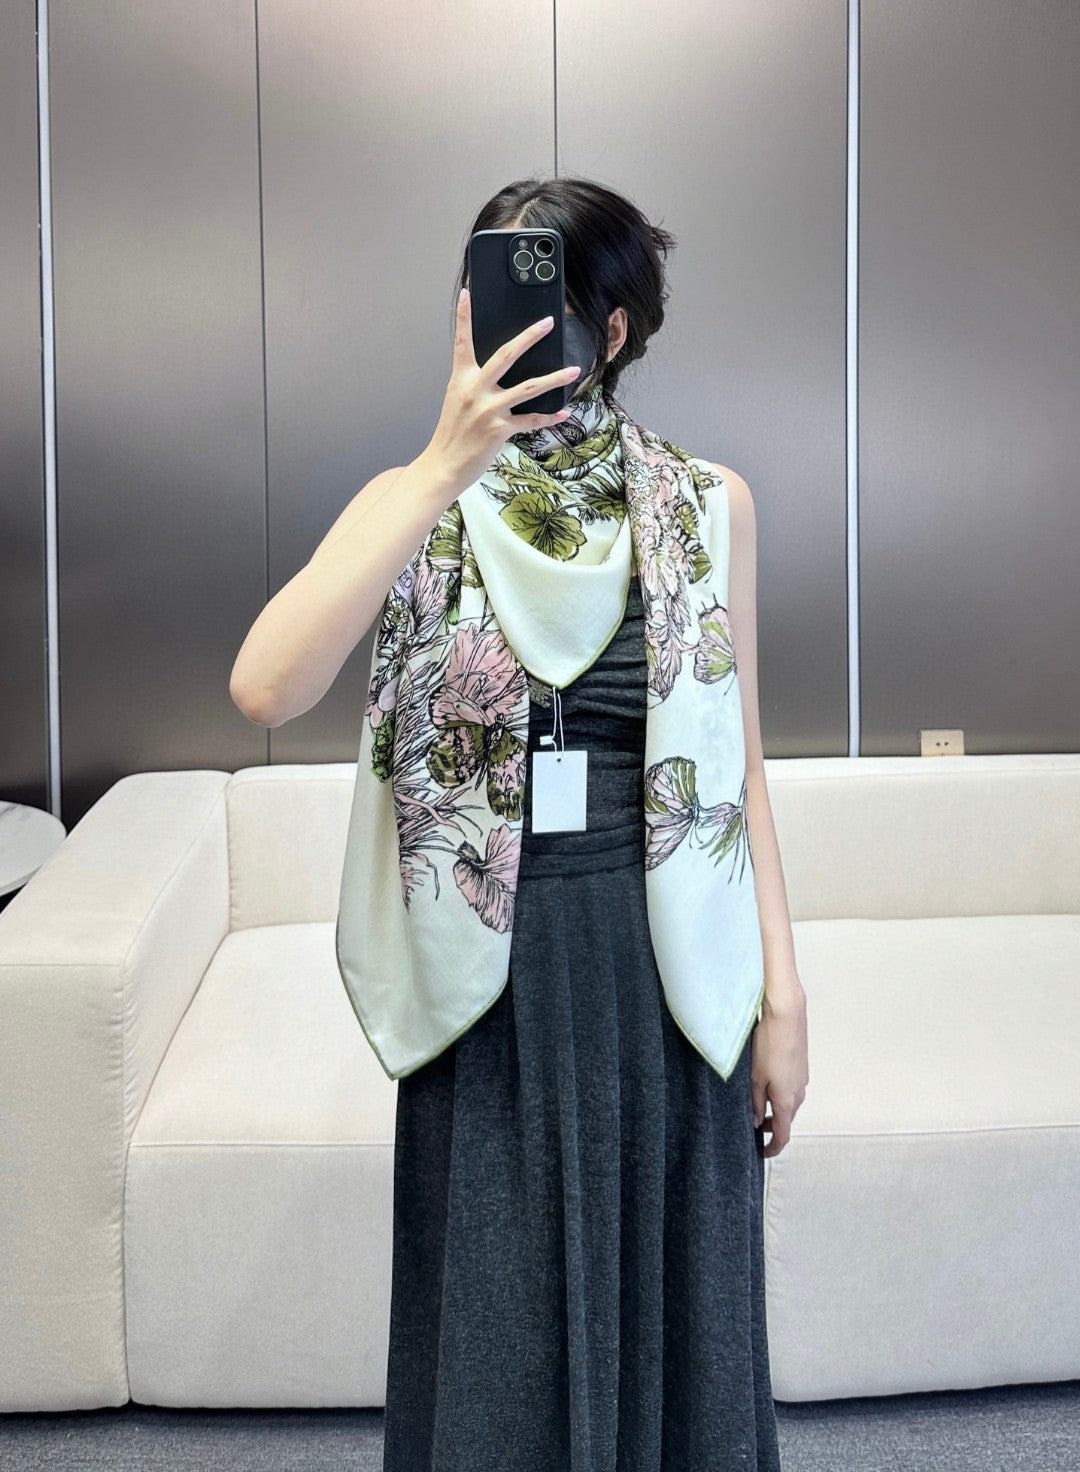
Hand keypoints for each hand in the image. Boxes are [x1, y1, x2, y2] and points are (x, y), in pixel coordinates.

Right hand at [423, 287, 581, 494]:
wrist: (444, 464)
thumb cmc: (452, 434)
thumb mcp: (458, 401)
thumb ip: (474, 383)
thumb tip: (496, 372)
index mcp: (462, 379)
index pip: (462, 342)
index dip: (464, 316)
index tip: (468, 294)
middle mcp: (475, 390)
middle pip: (506, 355)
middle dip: (529, 337)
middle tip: (546, 323)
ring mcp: (489, 410)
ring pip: (528, 388)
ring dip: (554, 378)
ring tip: (573, 370)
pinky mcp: (500, 429)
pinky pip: (531, 420)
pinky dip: (549, 418)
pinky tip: (563, 413)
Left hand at [751, 981, 807, 1158]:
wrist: (787, 1015)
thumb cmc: (769, 1044)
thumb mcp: (754, 1078)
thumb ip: (755, 1103)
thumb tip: (756, 1121)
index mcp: (787, 1101)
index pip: (782, 1135)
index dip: (772, 1148)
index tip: (762, 1152)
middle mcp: (799, 1093)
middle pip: (786, 1119)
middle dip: (771, 1126)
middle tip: (754, 1126)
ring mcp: (802, 1079)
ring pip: (789, 1102)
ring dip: (775, 1107)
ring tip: (756, 1102)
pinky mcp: (801, 1066)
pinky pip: (791, 1087)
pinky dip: (780, 1092)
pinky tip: (766, 1080)